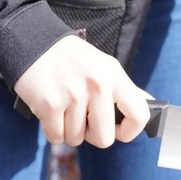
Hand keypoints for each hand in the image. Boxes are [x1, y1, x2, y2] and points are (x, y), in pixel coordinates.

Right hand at [13, 34, 150, 147]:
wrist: (32, 40)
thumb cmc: (69, 57)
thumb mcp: (101, 64)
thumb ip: (121, 88)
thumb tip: (148, 104)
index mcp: (113, 73)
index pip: (139, 113)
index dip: (130, 131)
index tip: (119, 130)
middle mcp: (97, 84)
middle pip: (105, 138)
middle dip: (92, 134)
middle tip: (82, 116)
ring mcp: (73, 95)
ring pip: (76, 139)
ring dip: (68, 129)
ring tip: (63, 104)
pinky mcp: (50, 105)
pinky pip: (56, 137)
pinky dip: (52, 129)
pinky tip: (50, 108)